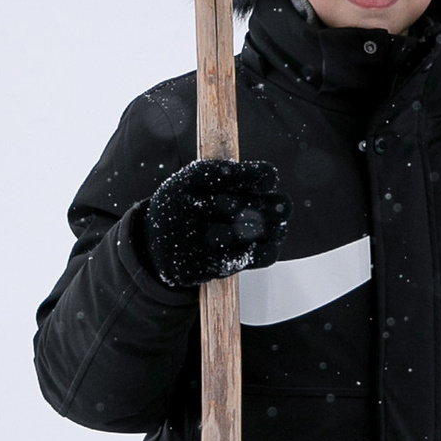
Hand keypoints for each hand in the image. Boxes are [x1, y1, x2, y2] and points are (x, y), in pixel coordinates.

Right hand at [140, 155, 289, 286]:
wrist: (155, 245)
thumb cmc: (190, 208)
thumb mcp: (198, 184)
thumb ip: (233, 180)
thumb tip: (274, 187)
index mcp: (186, 182)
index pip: (222, 174)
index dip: (252, 176)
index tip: (271, 178)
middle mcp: (184, 209)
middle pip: (237, 206)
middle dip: (269, 207)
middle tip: (285, 207)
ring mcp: (189, 240)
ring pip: (242, 234)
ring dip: (271, 230)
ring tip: (280, 227)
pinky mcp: (197, 266)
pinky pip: (240, 259)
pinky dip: (262, 252)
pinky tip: (270, 246)